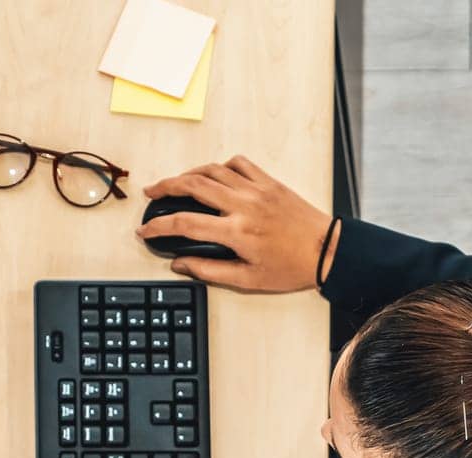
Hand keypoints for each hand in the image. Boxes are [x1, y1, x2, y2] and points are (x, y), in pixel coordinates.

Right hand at [138, 156, 336, 291]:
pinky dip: (220, 166)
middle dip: (165, 187)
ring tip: (175, 183)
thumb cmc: (291, 267)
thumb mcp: (247, 280)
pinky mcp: (268, 181)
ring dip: (188, 173)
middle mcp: (243, 205)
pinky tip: (214, 175)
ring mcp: (256, 189)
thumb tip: (180, 265)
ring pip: (212, 170)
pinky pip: (238, 163)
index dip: (158, 226)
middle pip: (192, 185)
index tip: (145, 229)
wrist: (326, 250)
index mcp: (236, 232)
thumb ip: (209, 270)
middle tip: (151, 194)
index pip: (184, 223)